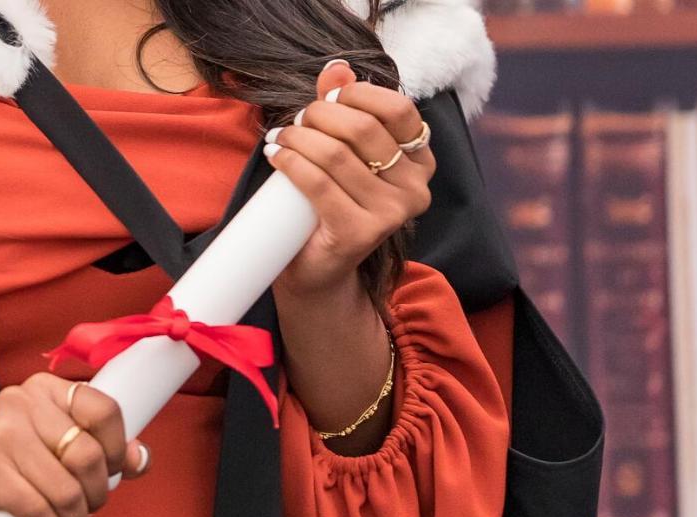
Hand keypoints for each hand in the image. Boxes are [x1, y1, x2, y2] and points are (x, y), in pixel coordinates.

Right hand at [0, 373, 150, 516]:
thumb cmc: (7, 473)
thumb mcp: (53, 453)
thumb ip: (98, 451)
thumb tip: (139, 458)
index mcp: (43, 389)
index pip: (104, 409)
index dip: (117, 449)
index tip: (110, 471)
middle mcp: (19, 401)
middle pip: (87, 454)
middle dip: (96, 495)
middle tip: (85, 509)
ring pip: (66, 488)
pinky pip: (39, 508)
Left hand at [264, 59, 433, 299]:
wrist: (319, 269)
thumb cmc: (331, 204)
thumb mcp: (343, 151)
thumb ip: (344, 108)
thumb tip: (337, 68)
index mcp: (421, 162)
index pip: (399, 110)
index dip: (360, 95)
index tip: (328, 100)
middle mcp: (416, 188)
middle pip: (363, 129)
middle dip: (319, 116)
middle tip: (296, 122)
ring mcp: (392, 214)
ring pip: (336, 155)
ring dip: (298, 137)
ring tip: (279, 137)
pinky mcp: (361, 232)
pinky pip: (318, 183)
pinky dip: (290, 162)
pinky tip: (275, 154)